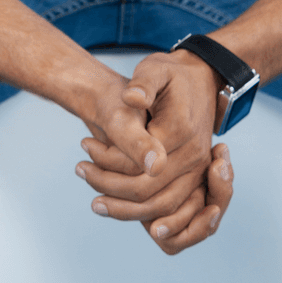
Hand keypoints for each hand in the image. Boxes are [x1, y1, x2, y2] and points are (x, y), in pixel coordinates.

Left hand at [76, 50, 234, 253]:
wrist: (201, 80)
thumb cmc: (172, 75)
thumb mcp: (156, 68)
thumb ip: (143, 84)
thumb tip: (131, 98)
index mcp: (180, 129)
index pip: (138, 162)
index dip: (106, 159)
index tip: (84, 144)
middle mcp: (193, 155)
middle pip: (147, 190)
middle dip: (109, 187)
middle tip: (80, 170)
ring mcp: (197, 169)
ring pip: (160, 207)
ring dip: (124, 209)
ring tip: (95, 200)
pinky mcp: (195, 177)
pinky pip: (172, 207)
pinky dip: (145, 214)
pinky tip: (119, 208)